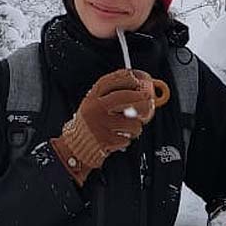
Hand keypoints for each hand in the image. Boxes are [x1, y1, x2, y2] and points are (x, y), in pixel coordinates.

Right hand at [51, 69, 155, 184]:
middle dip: (141, 97)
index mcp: (92, 98)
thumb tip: (141, 90)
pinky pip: (127, 138)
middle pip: (123, 97)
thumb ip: (114, 96)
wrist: (76, 147)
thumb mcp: (96, 105)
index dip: (127, 78)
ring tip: (129, 128)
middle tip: (149, 99)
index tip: (138, 79)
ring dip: (136, 126)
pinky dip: (128, 139)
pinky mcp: (105, 140)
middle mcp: (95, 109)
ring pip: (131, 121)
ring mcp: (100, 125)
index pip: (110, 82)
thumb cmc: (91, 124)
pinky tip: (120, 137)